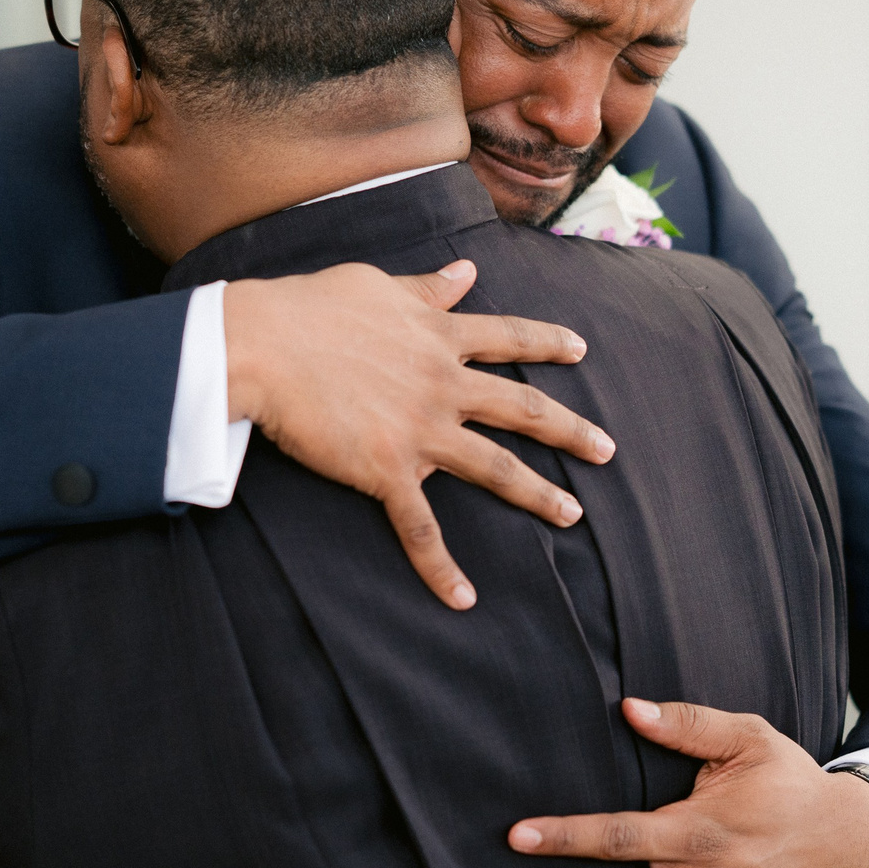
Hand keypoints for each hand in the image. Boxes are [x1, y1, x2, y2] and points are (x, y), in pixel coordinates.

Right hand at [224, 260, 615, 608]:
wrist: (262, 346)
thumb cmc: (309, 308)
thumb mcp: (377, 285)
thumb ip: (426, 287)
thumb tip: (467, 270)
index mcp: (438, 336)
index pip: (507, 337)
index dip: (546, 342)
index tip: (580, 349)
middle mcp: (442, 383)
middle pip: (521, 409)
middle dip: (570, 430)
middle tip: (606, 450)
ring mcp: (420, 429)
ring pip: (495, 468)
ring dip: (537, 495)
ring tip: (572, 514)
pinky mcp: (387, 470)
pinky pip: (421, 527)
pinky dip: (441, 566)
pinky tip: (463, 597)